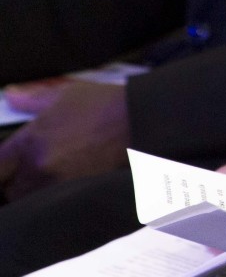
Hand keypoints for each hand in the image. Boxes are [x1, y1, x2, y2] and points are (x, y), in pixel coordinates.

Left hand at [0, 79, 127, 198]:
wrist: (140, 121)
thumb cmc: (103, 105)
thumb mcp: (66, 94)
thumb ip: (32, 98)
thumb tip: (9, 95)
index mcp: (29, 141)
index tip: (5, 165)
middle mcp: (37, 167)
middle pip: (9, 189)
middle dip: (14, 181)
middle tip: (28, 170)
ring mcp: (56, 185)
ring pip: (30, 199)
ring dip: (33, 191)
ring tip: (49, 177)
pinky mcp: (75, 195)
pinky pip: (53, 203)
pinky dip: (54, 197)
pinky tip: (65, 183)